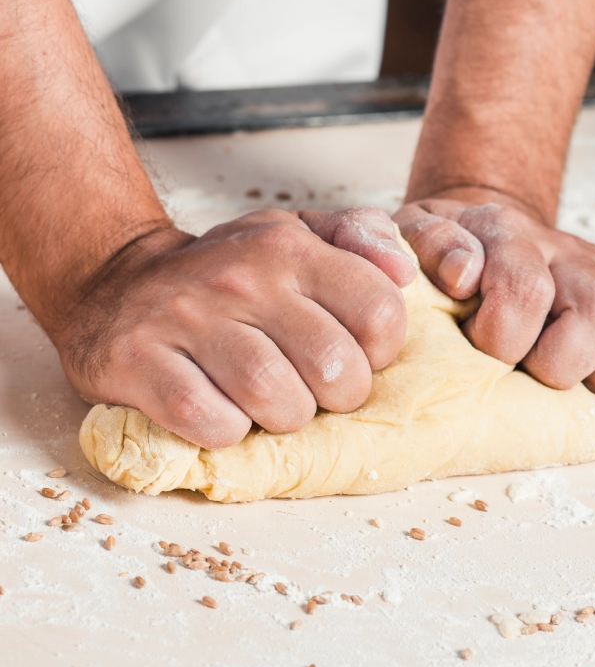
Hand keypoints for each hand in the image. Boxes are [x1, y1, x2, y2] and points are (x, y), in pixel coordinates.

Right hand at [58, 208, 415, 449]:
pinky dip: (227, 432)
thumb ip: (358, 238)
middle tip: (312, 389)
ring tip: (268, 403)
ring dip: (283, 417)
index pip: (379, 311)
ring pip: (276, 400)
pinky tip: (219, 411)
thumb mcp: (292, 235)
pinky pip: (212, 423)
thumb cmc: (223, 273)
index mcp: (288, 248)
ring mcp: (187, 320)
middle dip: (335, 397)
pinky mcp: (140, 363)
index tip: (353, 354)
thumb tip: (404, 272)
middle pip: (333, 368)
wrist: (117, 281)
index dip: (379, 352)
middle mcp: (240, 278)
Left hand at [393, 195, 594, 392]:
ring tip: (583, 380)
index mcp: (498, 235)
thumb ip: (406, 243)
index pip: (521, 285)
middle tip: (532, 370)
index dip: (504, 330)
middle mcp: (558, 249)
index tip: (483, 347)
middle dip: (562, 359)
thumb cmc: (436, 256)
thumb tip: (462, 271)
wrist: (477, 229)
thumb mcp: (402, 239)